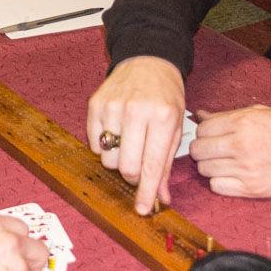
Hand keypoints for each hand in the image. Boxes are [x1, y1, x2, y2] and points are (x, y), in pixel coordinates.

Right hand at [87, 56, 184, 214]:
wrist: (148, 61)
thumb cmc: (166, 96)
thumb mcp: (176, 127)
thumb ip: (166, 164)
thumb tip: (160, 198)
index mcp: (163, 117)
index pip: (152, 166)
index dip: (146, 192)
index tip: (142, 209)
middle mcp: (137, 111)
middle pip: (126, 166)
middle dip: (132, 176)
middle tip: (139, 166)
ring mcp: (113, 107)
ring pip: (108, 158)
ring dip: (118, 159)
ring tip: (129, 143)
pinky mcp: (95, 104)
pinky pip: (94, 143)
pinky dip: (104, 145)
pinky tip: (117, 131)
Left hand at [191, 105, 270, 197]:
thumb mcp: (257, 113)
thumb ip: (227, 115)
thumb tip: (200, 115)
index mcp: (242, 123)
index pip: (203, 129)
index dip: (204, 132)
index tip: (211, 134)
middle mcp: (241, 146)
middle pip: (199, 150)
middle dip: (202, 149)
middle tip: (212, 149)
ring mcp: (244, 169)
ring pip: (204, 169)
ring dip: (209, 166)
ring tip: (222, 162)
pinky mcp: (249, 188)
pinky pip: (216, 186)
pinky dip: (218, 181)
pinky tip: (229, 175)